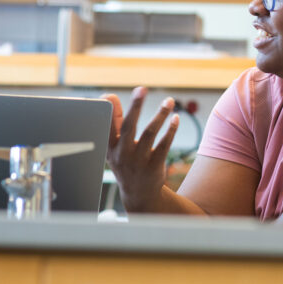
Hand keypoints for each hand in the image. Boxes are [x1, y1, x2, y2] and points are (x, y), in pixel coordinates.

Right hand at [102, 87, 179, 212]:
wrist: (138, 194)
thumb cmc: (125, 162)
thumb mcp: (114, 147)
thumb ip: (113, 122)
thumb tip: (109, 96)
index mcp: (110, 147)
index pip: (107, 126)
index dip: (108, 112)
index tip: (110, 95)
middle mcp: (122, 153)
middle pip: (128, 127)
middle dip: (134, 107)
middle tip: (141, 89)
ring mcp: (138, 161)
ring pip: (149, 134)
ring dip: (160, 115)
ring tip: (169, 101)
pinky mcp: (154, 166)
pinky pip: (164, 145)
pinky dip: (170, 130)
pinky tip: (175, 118)